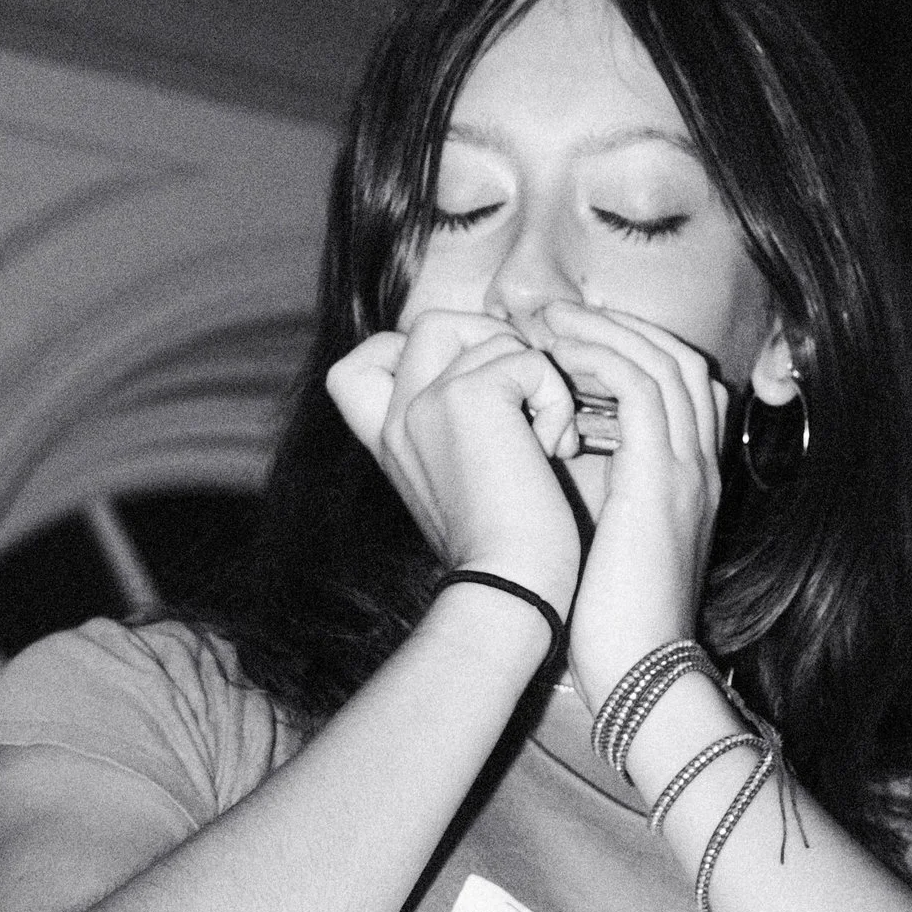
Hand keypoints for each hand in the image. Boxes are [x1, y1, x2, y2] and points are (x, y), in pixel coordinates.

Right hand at [326, 311, 583, 617]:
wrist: (511, 589)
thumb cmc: (505, 551)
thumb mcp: (459, 484)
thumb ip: (457, 432)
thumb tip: (504, 374)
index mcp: (388, 439)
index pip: (355, 366)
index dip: (407, 353)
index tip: (462, 390)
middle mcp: (398, 415)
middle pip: (433, 323)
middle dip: (493, 346)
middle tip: (525, 403)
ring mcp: (426, 402)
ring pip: (490, 335)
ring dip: (536, 377)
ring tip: (546, 438)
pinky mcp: (469, 398)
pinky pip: (530, 360)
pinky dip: (557, 397)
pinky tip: (555, 448)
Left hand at [525, 302, 726, 706]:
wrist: (639, 674)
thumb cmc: (611, 623)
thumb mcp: (608, 544)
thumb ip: (595, 496)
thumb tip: (549, 459)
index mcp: (690, 481)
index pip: (682, 387)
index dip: (630, 352)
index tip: (569, 344)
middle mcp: (699, 465)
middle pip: (680, 361)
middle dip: (618, 327)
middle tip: (555, 315)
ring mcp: (687, 468)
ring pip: (662, 361)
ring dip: (603, 331)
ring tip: (548, 321)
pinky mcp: (660, 478)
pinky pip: (640, 385)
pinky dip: (600, 358)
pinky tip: (556, 357)